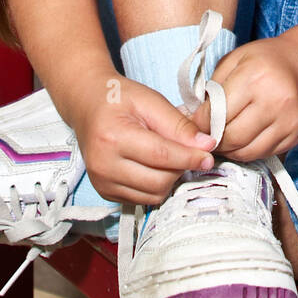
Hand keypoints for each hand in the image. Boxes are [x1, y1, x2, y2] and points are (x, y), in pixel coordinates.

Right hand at [70, 73, 217, 206]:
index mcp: (113, 137)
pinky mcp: (106, 192)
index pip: (161, 155)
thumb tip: (206, 146)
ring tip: (170, 156)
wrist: (88, 106)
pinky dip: (156, 185)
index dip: (189, 157)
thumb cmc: (120, 99)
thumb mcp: (151, 100)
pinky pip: (143, 199)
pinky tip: (155, 166)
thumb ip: (178, 125)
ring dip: (170, 178)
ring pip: (154, 194)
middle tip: (188, 150)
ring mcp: (102, 182)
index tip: (209, 154)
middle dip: (180, 167)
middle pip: (159, 180)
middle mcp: (103, 165)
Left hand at [187, 31, 297, 162]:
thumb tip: (190, 116)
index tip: (193, 123)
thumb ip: (212, 87)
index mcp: (255, 77)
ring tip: (220, 139)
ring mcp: (288, 121)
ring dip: (228, 150)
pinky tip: (241, 140)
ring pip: (246, 151)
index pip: (217, 113)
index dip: (199, 122)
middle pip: (231, 136)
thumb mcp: (235, 60)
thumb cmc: (265, 59)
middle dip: (212, 140)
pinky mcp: (295, 136)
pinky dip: (247, 151)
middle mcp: (275, 100)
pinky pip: (263, 154)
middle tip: (204, 136)